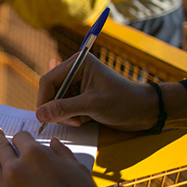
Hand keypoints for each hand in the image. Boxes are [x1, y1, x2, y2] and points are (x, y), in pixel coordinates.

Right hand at [36, 53, 186, 130]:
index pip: (48, 80)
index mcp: (78, 64)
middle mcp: (75, 72)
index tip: (45, 116)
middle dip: (57, 109)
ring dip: (64, 115)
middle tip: (70, 121)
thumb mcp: (92, 105)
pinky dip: (71, 117)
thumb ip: (64, 109)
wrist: (146, 111)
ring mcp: (78, 84)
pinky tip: (84, 120)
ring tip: (80, 121)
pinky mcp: (82, 96)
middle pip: (51, 92)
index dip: (44, 99)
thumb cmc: (123, 102)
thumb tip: (40, 114)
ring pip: (57, 102)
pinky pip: (66, 107)